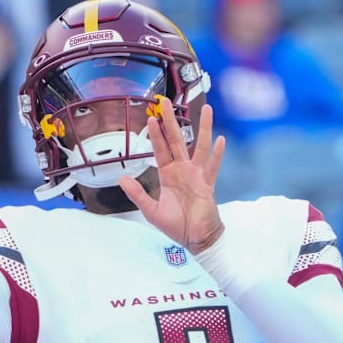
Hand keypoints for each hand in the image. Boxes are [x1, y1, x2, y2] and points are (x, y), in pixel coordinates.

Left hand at [120, 99, 225, 253]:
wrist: (196, 239)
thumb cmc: (176, 225)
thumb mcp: (151, 210)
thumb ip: (138, 194)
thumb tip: (122, 179)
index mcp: (168, 174)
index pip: (160, 149)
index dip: (156, 134)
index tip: (151, 118)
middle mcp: (183, 170)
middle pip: (177, 140)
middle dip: (172, 121)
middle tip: (167, 103)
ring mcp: (197, 175)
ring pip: (200, 147)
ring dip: (203, 128)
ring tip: (206, 109)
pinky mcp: (208, 184)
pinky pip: (213, 167)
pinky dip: (217, 154)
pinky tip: (221, 140)